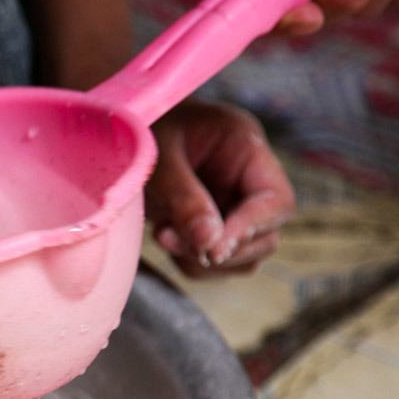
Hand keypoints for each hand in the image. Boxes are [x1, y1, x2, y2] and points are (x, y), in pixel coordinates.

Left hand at [146, 100, 294, 277]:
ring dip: (202, 260)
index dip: (251, 228)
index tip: (213, 248)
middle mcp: (249, 181)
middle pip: (266, 237)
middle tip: (167, 238)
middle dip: (221, 249)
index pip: (276, 200)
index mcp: (245, 148)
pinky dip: (190, 262)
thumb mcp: (159, 159)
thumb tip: (209, 243)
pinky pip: (216, 266)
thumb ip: (184, 198)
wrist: (122, 134)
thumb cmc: (142, 132)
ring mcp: (235, 208)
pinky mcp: (214, 230)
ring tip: (161, 233)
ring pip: (243, 259)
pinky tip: (163, 235)